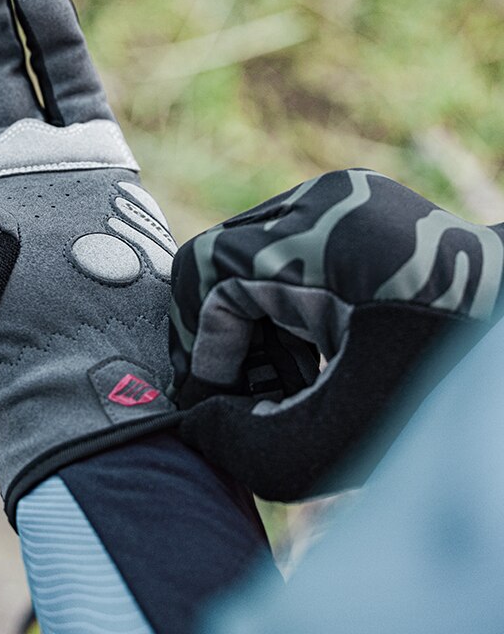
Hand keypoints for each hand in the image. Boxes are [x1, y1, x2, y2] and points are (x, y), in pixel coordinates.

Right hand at [170, 168, 501, 498]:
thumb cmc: (441, 388)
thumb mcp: (344, 437)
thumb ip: (251, 443)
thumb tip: (196, 422)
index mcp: (322, 238)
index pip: (208, 276)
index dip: (201, 346)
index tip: (217, 402)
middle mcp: (327, 200)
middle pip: (225, 263)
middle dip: (225, 337)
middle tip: (246, 397)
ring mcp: (345, 194)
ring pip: (251, 255)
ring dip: (252, 321)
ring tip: (285, 380)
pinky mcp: (357, 204)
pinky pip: (286, 249)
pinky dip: (283, 303)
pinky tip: (312, 352)